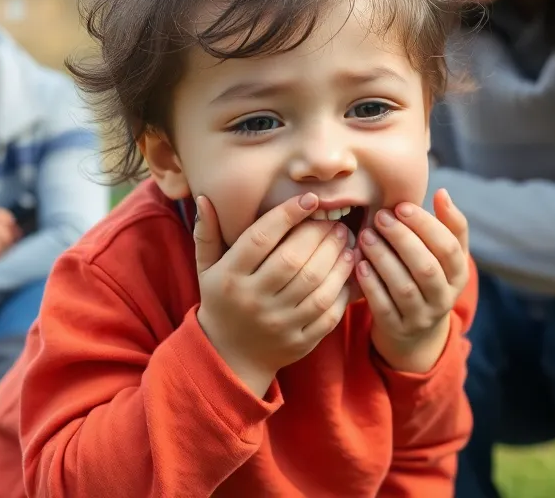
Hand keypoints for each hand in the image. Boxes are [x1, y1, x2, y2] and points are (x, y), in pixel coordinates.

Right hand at [193, 193, 356, 397]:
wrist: (229, 356)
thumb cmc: (221, 301)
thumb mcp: (206, 268)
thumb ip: (206, 233)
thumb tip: (205, 197)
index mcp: (229, 277)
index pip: (261, 238)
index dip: (288, 214)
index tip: (310, 199)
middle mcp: (253, 300)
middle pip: (292, 260)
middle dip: (319, 234)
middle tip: (333, 220)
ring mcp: (277, 323)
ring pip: (315, 285)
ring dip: (336, 258)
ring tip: (345, 238)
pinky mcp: (298, 341)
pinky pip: (328, 312)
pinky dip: (342, 288)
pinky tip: (348, 269)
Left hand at [357, 188, 469, 373]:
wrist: (416, 331)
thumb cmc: (428, 277)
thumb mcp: (444, 255)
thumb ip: (448, 225)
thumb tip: (442, 193)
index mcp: (458, 275)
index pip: (449, 248)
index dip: (426, 226)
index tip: (402, 206)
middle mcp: (444, 298)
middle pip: (426, 268)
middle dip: (402, 239)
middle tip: (380, 217)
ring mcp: (421, 317)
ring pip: (403, 288)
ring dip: (383, 259)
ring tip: (366, 235)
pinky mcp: (397, 328)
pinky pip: (383, 307)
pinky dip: (371, 284)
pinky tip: (359, 263)